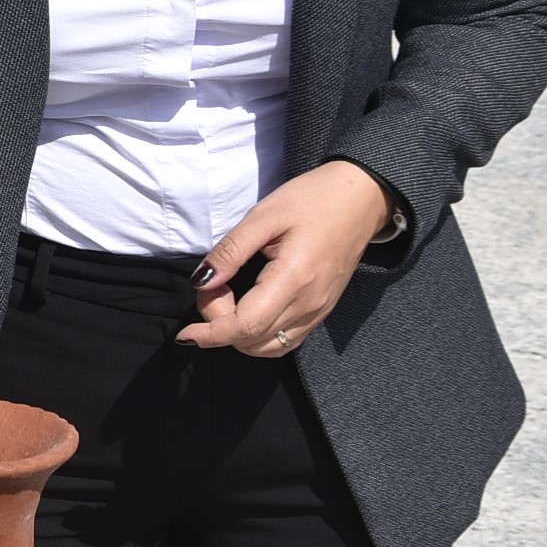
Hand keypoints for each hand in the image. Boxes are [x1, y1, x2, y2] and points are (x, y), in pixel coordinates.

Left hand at [177, 160, 394, 357]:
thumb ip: (230, 252)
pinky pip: (286, 340)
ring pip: (269, 348)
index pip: (245, 325)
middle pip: (253, 341)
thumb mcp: (263, 216)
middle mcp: (310, 304)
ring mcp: (319, 311)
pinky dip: (259, 337)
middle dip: (219, 327)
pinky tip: (248, 311)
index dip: (211, 333)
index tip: (186, 332)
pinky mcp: (323, 311)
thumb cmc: (312, 200)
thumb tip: (201, 282)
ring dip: (239, 335)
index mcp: (294, 279)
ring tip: (228, 300)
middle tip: (211, 289)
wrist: (360, 198)